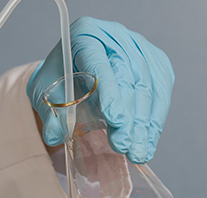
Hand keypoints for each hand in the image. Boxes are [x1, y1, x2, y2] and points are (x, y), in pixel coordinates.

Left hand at [27, 17, 174, 163]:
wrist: (73, 71)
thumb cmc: (59, 78)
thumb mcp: (45, 93)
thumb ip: (50, 113)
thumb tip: (54, 136)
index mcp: (84, 35)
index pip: (98, 63)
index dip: (109, 92)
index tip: (114, 120)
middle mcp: (115, 36)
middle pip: (128, 77)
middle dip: (128, 117)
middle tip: (123, 146)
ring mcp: (139, 47)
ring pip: (148, 87)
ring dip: (144, 124)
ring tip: (137, 152)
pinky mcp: (155, 62)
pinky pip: (161, 91)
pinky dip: (155, 120)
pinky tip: (148, 140)